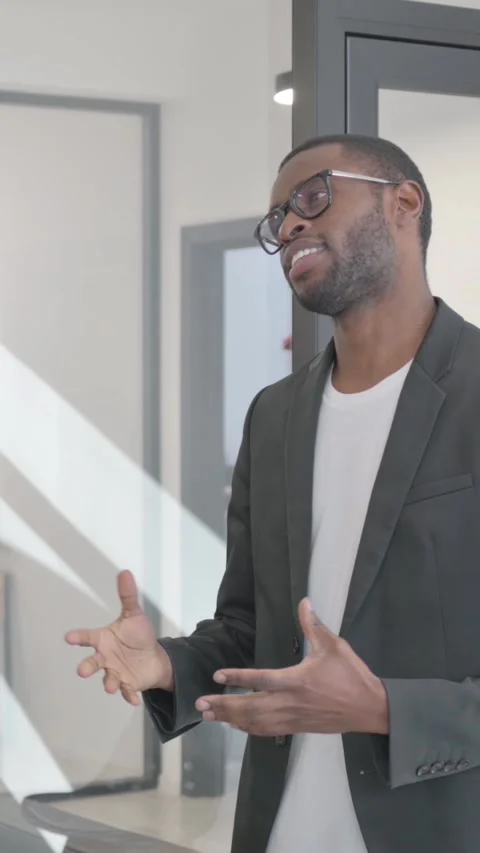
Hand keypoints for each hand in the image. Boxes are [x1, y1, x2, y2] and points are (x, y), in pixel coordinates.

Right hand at [65, 570, 172, 704]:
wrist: (153, 657)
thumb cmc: (138, 636)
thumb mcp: (134, 614)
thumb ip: (127, 596)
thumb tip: (125, 572)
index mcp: (104, 639)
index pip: (88, 637)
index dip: (78, 637)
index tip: (69, 637)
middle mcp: (105, 657)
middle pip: (92, 662)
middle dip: (86, 667)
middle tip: (82, 671)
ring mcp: (115, 672)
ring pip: (108, 679)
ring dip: (108, 683)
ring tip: (110, 687)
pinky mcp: (127, 684)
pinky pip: (126, 690)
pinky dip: (128, 695)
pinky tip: (133, 699)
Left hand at [196, 599, 387, 735]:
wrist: (370, 708)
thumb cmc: (352, 675)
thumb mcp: (334, 646)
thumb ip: (314, 625)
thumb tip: (305, 601)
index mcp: (296, 681)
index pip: (260, 680)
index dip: (237, 678)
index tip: (217, 676)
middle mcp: (290, 702)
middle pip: (250, 707)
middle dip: (223, 705)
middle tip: (200, 704)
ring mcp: (292, 718)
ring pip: (255, 722)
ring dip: (231, 718)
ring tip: (210, 715)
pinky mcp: (297, 728)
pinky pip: (267, 731)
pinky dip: (248, 729)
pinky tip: (236, 725)